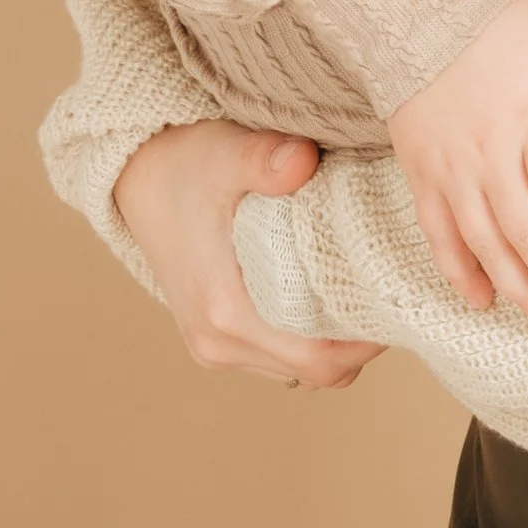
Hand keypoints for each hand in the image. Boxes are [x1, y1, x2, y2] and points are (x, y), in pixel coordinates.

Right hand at [112, 121, 381, 390]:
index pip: (319, 362)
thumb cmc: (185, 164)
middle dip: (356, 345)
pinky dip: (301, 341)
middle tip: (383, 295)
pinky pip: (273, 359)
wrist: (134, 176)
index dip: (367, 344)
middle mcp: (217, 343)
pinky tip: (318, 300)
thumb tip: (302, 160)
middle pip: (313, 373)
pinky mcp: (210, 338)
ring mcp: (211, 347)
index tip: (393, 303)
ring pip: (294, 371)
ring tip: (355, 295)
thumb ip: (265, 160)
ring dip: (329, 346)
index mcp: (225, 312)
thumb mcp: (226, 153)